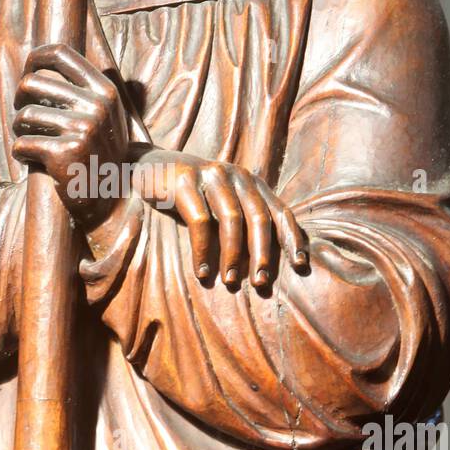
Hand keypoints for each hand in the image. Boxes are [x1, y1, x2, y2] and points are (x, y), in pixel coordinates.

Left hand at [12, 44, 129, 225]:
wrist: (110, 200)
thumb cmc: (98, 154)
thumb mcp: (104, 116)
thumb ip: (83, 89)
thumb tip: (41, 63)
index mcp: (104, 91)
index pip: (60, 54)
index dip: (35, 58)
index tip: (26, 72)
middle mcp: (96, 106)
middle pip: (32, 83)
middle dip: (20, 101)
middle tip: (25, 118)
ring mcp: (83, 129)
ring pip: (23, 115)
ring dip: (19, 130)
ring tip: (30, 142)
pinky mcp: (65, 153)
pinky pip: (22, 144)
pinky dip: (20, 153)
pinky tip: (31, 160)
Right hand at [132, 149, 307, 287]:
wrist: (150, 166)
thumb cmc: (194, 194)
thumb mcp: (225, 200)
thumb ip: (245, 218)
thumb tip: (266, 262)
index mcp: (252, 183)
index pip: (281, 211)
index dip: (292, 238)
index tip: (299, 265)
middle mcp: (236, 176)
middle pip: (258, 218)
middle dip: (262, 254)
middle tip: (260, 282)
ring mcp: (211, 176)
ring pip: (230, 220)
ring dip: (232, 255)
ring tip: (231, 281)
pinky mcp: (184, 182)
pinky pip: (199, 221)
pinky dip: (202, 250)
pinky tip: (202, 272)